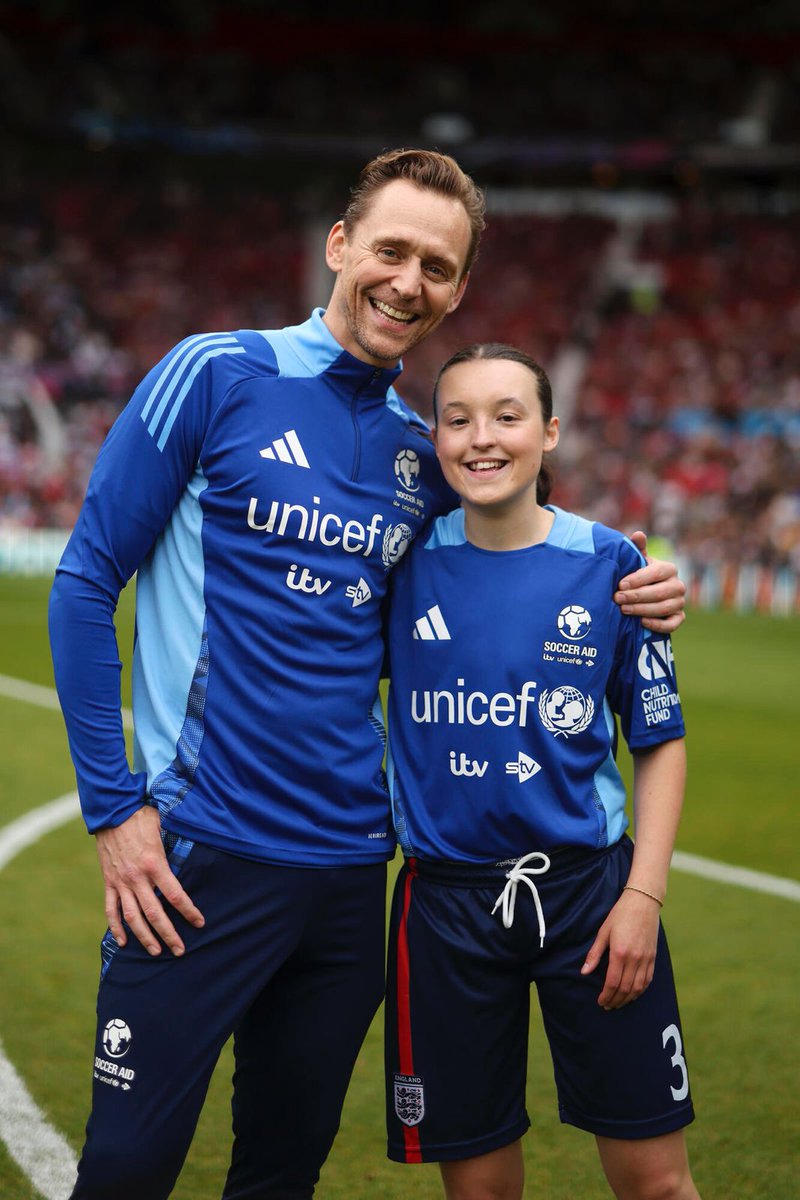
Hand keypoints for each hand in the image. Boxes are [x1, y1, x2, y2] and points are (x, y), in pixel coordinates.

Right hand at [96, 805, 204, 955]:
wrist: (112, 810)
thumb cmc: (141, 816)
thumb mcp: (163, 828)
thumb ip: (174, 848)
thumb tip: (191, 856)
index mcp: (154, 864)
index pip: (175, 895)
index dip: (189, 911)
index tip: (199, 923)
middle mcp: (137, 878)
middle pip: (155, 913)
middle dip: (169, 934)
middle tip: (179, 950)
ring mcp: (120, 882)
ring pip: (132, 917)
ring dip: (144, 937)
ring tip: (156, 951)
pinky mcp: (108, 881)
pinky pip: (111, 909)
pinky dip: (116, 927)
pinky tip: (124, 941)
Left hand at [580, 889, 659, 1009]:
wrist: (643, 903)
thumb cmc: (620, 915)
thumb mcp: (603, 932)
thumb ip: (594, 954)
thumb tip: (584, 972)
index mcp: (620, 952)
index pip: (613, 982)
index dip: (606, 995)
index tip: (600, 1001)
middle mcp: (635, 958)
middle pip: (625, 989)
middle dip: (615, 1001)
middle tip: (607, 1006)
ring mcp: (646, 959)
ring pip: (638, 988)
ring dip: (628, 999)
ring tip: (618, 1003)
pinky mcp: (653, 957)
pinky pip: (648, 980)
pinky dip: (640, 991)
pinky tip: (633, 994)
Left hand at [614, 531, 685, 633]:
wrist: (645, 594)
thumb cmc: (639, 575)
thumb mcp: (637, 561)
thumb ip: (637, 548)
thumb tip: (638, 534)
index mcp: (669, 569)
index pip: (656, 573)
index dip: (638, 579)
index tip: (620, 584)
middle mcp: (678, 585)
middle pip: (659, 592)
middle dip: (636, 596)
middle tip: (617, 598)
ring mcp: (680, 602)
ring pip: (664, 608)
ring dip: (642, 609)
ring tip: (623, 609)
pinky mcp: (678, 617)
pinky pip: (672, 624)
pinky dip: (657, 624)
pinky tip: (641, 622)